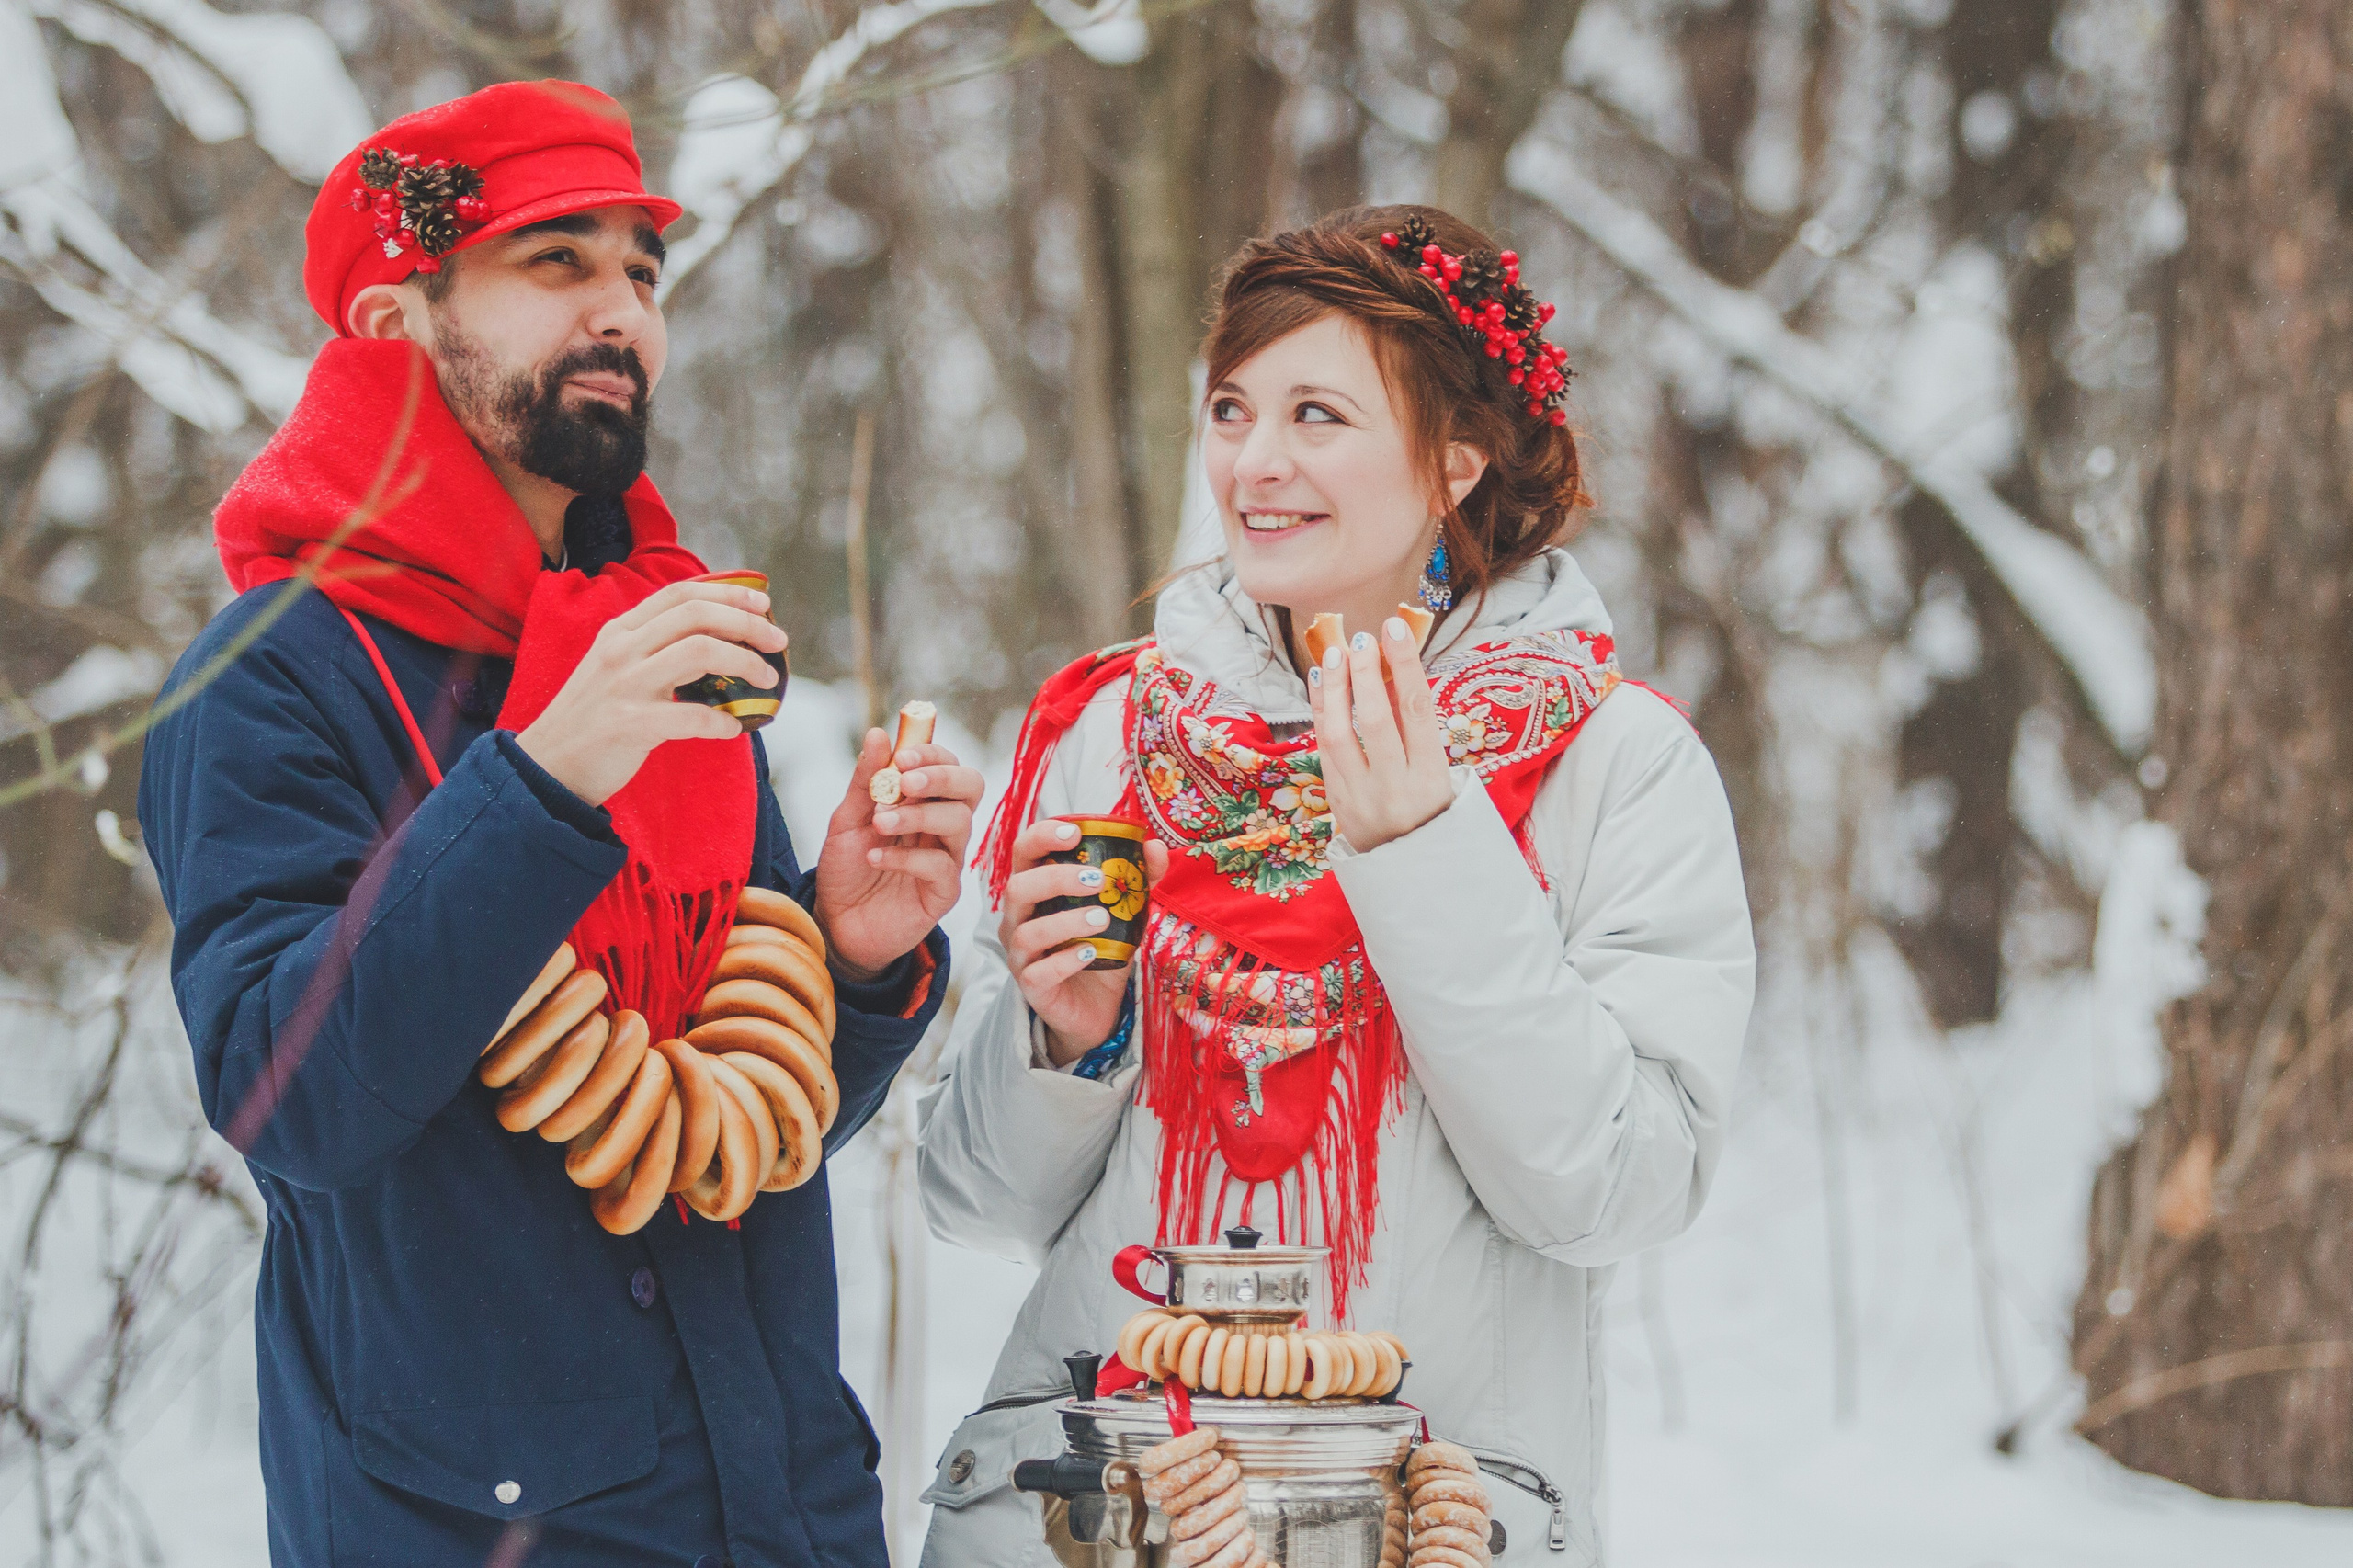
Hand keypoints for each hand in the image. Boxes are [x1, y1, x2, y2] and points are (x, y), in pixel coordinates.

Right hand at [515, 579, 785, 806]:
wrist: (548, 765)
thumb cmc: (595, 716)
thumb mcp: (617, 667)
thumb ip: (657, 648)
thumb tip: (721, 641)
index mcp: (619, 630)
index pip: (681, 594)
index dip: (728, 593)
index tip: (764, 603)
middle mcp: (621, 649)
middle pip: (697, 616)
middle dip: (748, 624)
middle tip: (778, 642)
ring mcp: (624, 685)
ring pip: (699, 652)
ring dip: (745, 664)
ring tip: (767, 680)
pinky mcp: (629, 724)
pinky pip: (691, 715)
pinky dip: (721, 722)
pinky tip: (733, 729)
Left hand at [813, 732, 984, 981]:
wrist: (836, 924)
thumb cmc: (846, 870)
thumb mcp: (846, 820)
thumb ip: (865, 781)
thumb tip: (878, 734)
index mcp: (924, 802)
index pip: (949, 765)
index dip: (932, 754)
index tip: (902, 756)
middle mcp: (943, 826)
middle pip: (972, 786)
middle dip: (941, 777)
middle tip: (905, 783)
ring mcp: (947, 858)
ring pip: (959, 822)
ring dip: (918, 815)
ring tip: (880, 822)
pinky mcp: (943, 892)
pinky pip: (941, 866)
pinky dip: (907, 857)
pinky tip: (875, 858)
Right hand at [999, 819, 1170, 1067]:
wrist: (1097, 1006)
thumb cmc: (1102, 947)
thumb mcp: (1125, 910)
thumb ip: (1139, 877)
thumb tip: (1155, 847)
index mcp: (1036, 890)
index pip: (1023, 852)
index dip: (1042, 836)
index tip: (1075, 833)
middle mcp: (1020, 919)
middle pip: (1018, 888)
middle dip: (1055, 878)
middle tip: (1097, 879)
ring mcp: (1020, 954)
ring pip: (1027, 932)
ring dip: (1065, 921)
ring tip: (1103, 918)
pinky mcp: (1031, 987)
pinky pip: (1039, 973)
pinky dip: (1065, 961)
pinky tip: (1090, 953)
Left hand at [1311, 617, 1454, 853]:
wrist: (1408, 867)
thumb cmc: (1430, 806)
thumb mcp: (1437, 770)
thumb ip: (1415, 727)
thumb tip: (1391, 666)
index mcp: (1431, 776)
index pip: (1416, 710)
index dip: (1404, 664)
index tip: (1395, 626)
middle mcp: (1395, 786)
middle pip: (1375, 719)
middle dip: (1365, 672)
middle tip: (1360, 638)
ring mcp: (1361, 796)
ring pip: (1340, 733)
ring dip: (1335, 688)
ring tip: (1335, 654)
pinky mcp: (1336, 800)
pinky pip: (1323, 747)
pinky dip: (1319, 710)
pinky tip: (1321, 681)